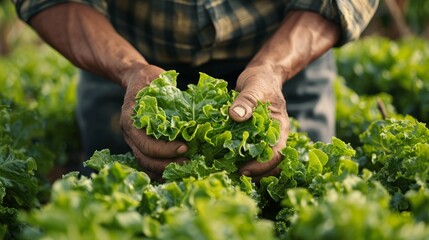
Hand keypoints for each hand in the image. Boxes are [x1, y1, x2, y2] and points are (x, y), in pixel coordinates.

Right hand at [120, 64, 187, 180]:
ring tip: (184, 168)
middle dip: (167, 163)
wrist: (137, 79)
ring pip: (144, 163)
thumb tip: (195, 107)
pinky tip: (174, 171)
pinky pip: (146, 162)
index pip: (146, 143)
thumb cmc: (151, 79)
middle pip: (144, 158)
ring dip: (164, 169)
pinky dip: (159, 170)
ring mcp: (132, 140)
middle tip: (188, 162)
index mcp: (131, 119)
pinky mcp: (139, 144)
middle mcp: (129, 133)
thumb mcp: (160, 81)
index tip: (185, 147)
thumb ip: (172, 94)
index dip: (165, 149)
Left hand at [229, 66, 289, 180]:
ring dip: (248, 171)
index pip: (277, 155)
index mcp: (280, 128)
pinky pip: (250, 155)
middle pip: (271, 165)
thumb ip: (246, 100)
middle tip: (233, 177)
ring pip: (261, 163)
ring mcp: (264, 139)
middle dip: (255, 175)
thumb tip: (235, 115)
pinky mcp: (253, 138)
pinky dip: (240, 161)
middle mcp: (275, 137)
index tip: (243, 170)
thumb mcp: (254, 86)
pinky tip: (225, 163)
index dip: (261, 166)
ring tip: (228, 174)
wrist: (261, 76)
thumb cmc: (261, 80)